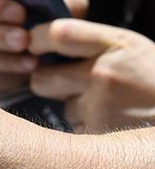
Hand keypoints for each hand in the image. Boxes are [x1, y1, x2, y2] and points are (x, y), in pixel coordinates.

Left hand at [28, 19, 154, 132]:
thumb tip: (47, 41)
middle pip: (40, 78)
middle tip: (65, 80)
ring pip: (61, 107)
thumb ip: (92, 43)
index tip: (36, 45)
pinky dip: (88, 126)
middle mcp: (103, 75)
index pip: (57, 34)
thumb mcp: (132, 47)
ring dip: (74, 105)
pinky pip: (75, 128)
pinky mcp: (97, 135)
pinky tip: (112, 119)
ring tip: (107, 102)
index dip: (37, 40)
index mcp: (115, 44)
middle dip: (47, 81)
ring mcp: (99, 107)